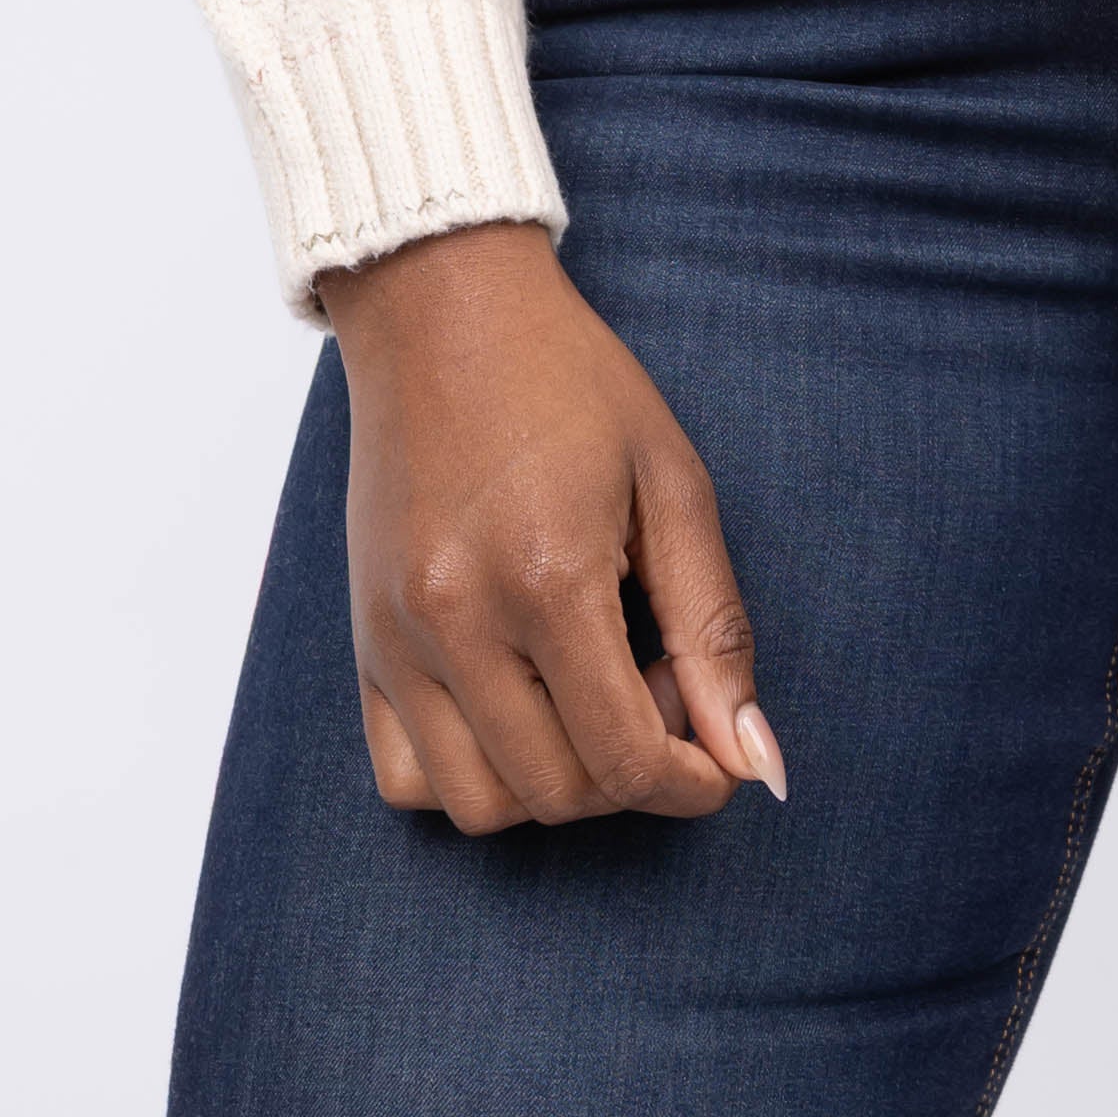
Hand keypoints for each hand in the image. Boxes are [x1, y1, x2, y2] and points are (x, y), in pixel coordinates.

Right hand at [314, 221, 787, 828]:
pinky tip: (521, 707)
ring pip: (478, 805)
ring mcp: (396, 640)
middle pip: (557, 793)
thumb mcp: (673, 482)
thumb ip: (715, 629)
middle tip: (662, 685)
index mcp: (548, 576)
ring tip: (592, 694)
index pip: (625, 757)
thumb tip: (754, 758)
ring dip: (556, 785)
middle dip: (635, 775)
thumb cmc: (571, 382)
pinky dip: (472, 775)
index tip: (725, 760)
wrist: (442, 311)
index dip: (693, 783)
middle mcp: (457, 622)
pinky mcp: (363, 644)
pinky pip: (406, 777)